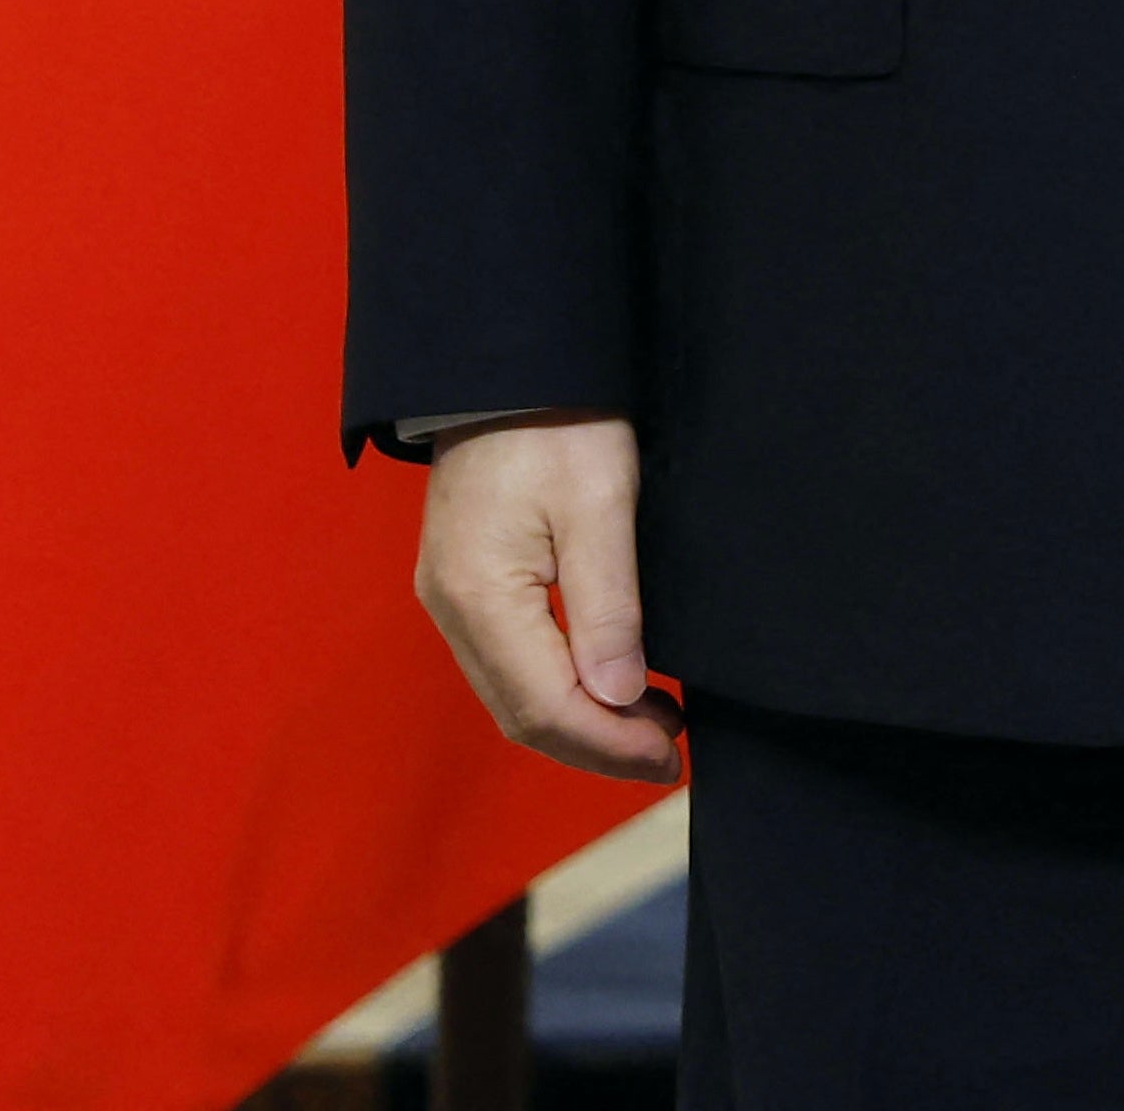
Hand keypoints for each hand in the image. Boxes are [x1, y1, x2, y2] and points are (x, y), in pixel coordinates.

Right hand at [416, 414, 684, 781]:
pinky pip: (509, 664)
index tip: (670, 757)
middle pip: (521, 715)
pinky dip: (560, 691)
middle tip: (670, 756)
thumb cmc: (559, 422)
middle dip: (597, 746)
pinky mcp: (467, 584)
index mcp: (481, 598)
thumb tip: (621, 696)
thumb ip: (608, 606)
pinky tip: (612, 686)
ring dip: (581, 723)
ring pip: (512, 696)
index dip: (609, 744)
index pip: (545, 707)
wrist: (508, 366)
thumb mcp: (600, 505)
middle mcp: (452, 611)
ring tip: (654, 730)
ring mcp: (453, 599)